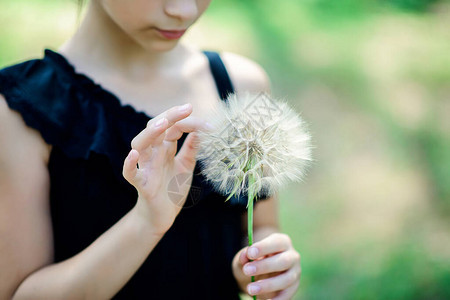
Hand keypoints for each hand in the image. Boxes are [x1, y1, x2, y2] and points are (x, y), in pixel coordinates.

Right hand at [122, 103, 203, 234]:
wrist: (164, 216)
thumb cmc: (172, 189)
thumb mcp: (186, 165)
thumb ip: (192, 148)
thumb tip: (202, 128)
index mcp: (165, 147)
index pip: (174, 127)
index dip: (190, 122)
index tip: (209, 125)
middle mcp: (154, 153)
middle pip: (155, 128)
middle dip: (170, 116)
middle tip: (187, 108)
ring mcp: (146, 167)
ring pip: (139, 144)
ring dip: (149, 133)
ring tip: (162, 124)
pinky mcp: (142, 185)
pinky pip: (130, 173)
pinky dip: (128, 164)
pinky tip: (133, 155)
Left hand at [232, 233, 300, 299]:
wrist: (259, 274)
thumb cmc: (253, 260)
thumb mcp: (246, 256)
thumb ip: (244, 255)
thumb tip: (245, 256)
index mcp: (282, 242)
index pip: (276, 242)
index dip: (264, 247)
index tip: (250, 253)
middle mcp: (292, 255)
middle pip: (283, 261)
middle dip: (265, 266)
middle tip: (247, 270)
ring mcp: (295, 272)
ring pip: (286, 279)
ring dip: (268, 285)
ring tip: (250, 289)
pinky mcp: (294, 287)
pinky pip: (287, 294)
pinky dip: (277, 299)